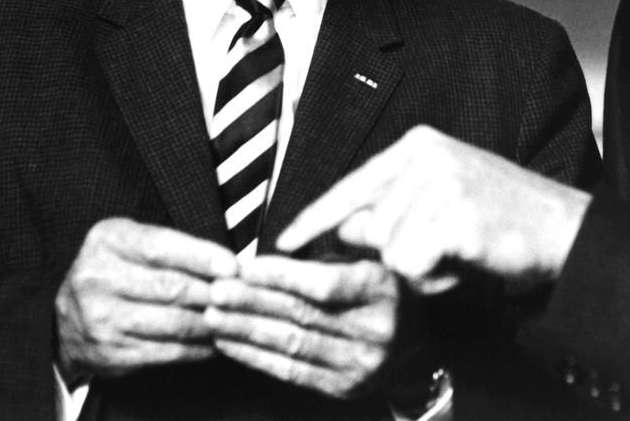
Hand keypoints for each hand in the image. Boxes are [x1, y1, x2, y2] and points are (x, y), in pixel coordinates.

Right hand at [55, 217, 238, 380]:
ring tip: (234, 318)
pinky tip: (215, 342)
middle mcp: (97, 279)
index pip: (160, 248)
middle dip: (213, 292)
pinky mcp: (110, 353)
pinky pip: (166, 352)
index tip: (232, 266)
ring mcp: (100, 319)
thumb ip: (174, 246)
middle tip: (242, 295)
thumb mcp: (133, 243)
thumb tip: (230, 264)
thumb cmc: (116, 271)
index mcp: (107, 241)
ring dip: (211, 323)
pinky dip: (198, 349)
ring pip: (173, 323)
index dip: (201, 257)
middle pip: (171, 287)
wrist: (65, 320)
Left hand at [204, 256, 399, 398]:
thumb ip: (338, 246)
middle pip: (302, 314)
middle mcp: (376, 331)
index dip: (282, 276)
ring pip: (291, 344)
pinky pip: (291, 371)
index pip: (325, 285)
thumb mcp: (375, 257)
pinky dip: (255, 356)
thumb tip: (287, 241)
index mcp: (384, 290)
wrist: (416, 347)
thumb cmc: (385, 291)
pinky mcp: (344, 388)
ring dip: (245, 329)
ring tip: (214, 313)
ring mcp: (361, 364)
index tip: (246, 266)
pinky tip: (230, 342)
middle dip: (252, 301)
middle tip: (217, 288)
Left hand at [277, 125, 592, 293]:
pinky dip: (436, 278)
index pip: (351, 185)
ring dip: (421, 268)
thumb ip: (389, 210)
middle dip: (398, 254)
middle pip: (368, 228)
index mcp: (418, 144)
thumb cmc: (501, 221)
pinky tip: (466, 261)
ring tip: (461, 252)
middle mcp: (425, 155)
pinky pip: (412, 266)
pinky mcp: (454, 215)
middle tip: (448, 247)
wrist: (563, 231)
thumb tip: (342, 232)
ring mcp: (440, 182)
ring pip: (388, 251)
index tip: (282, 242)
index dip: (314, 218)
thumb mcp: (439, 203)